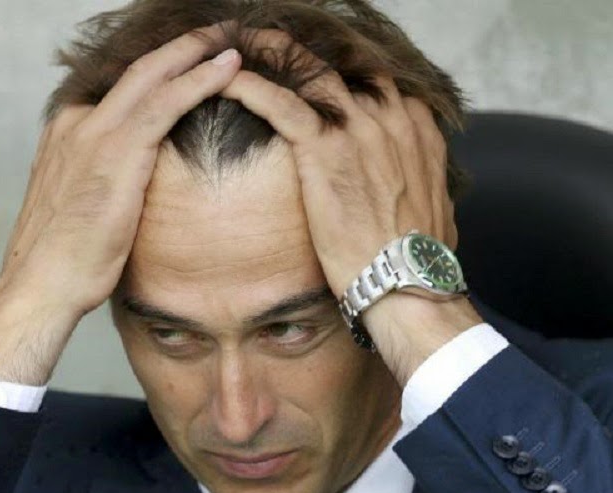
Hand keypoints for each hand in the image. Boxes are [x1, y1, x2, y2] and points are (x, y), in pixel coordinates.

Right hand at [0, 26, 241, 383]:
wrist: (42, 285)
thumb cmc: (67, 259)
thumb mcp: (85, 208)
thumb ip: (107, 182)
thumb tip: (136, 188)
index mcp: (69, 134)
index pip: (121, 93)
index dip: (159, 76)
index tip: (187, 69)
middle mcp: (77, 123)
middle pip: (137, 72)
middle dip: (180, 48)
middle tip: (215, 34)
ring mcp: (94, 132)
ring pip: (153, 77)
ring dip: (195, 52)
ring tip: (228, 39)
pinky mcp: (116, 151)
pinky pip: (166, 103)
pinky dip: (200, 80)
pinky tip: (229, 68)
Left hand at [220, 36, 480, 384]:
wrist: (408, 283)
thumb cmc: (414, 256)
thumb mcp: (430, 203)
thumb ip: (418, 175)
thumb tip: (409, 181)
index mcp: (416, 127)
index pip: (374, 81)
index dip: (341, 74)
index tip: (312, 76)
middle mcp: (391, 116)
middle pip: (342, 65)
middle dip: (305, 53)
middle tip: (272, 46)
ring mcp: (359, 129)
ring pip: (310, 72)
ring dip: (272, 55)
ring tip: (239, 47)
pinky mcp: (326, 149)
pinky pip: (282, 104)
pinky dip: (251, 87)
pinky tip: (227, 81)